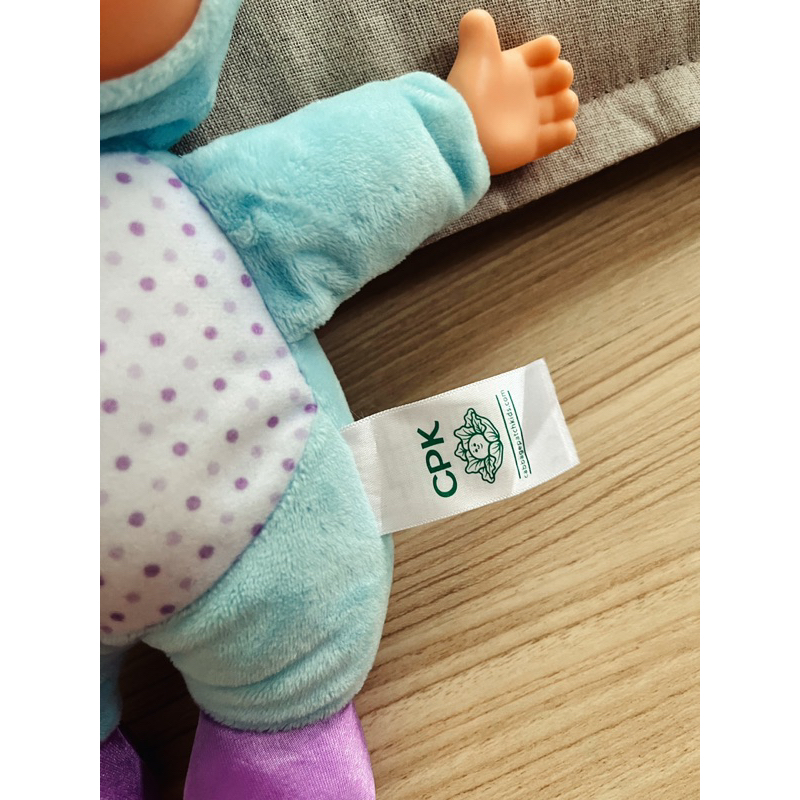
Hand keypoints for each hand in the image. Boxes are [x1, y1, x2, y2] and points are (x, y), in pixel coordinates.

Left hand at [447, 9, 578, 174]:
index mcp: (516, 67)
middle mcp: (526, 91)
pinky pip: (564, 135)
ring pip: (567, 104)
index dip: (549, 50)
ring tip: (546, 113)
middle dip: (561, 77)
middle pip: (563, 75)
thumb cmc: (467, 95)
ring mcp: (531, 119)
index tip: (540, 57)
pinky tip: (549, 132)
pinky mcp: (533, 145)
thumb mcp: (473, 56)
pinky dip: (564, 132)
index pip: (548, 49)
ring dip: (565, 104)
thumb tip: (477, 16)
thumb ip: (478, 29)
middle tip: (543, 88)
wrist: (460, 138)